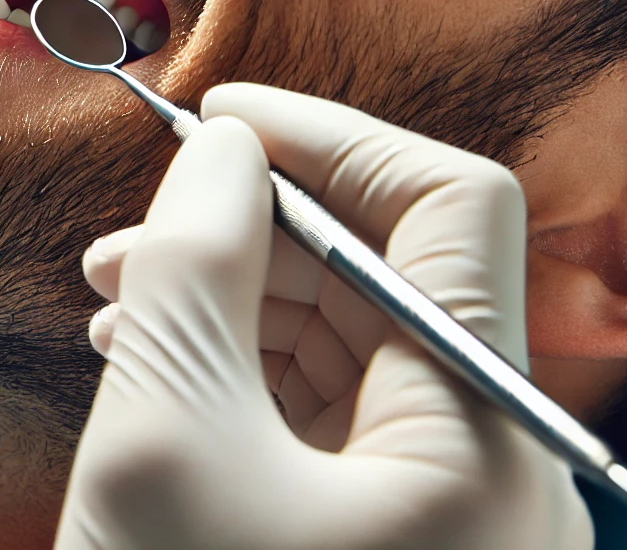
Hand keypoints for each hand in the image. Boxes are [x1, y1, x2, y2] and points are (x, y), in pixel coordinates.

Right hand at [55, 84, 591, 549]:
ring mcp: (463, 509)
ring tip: (120, 310)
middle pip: (397, 273)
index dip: (332, 137)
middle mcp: (506, 468)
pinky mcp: (412, 537)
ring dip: (238, 300)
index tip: (219, 119)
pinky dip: (253, 372)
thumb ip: (195, 264)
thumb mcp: (163, 436)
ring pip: (361, 341)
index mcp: (487, 442)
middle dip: (254, 231)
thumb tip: (226, 152)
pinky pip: (345, 411)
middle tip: (130, 241)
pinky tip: (163, 369)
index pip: (453, 206)